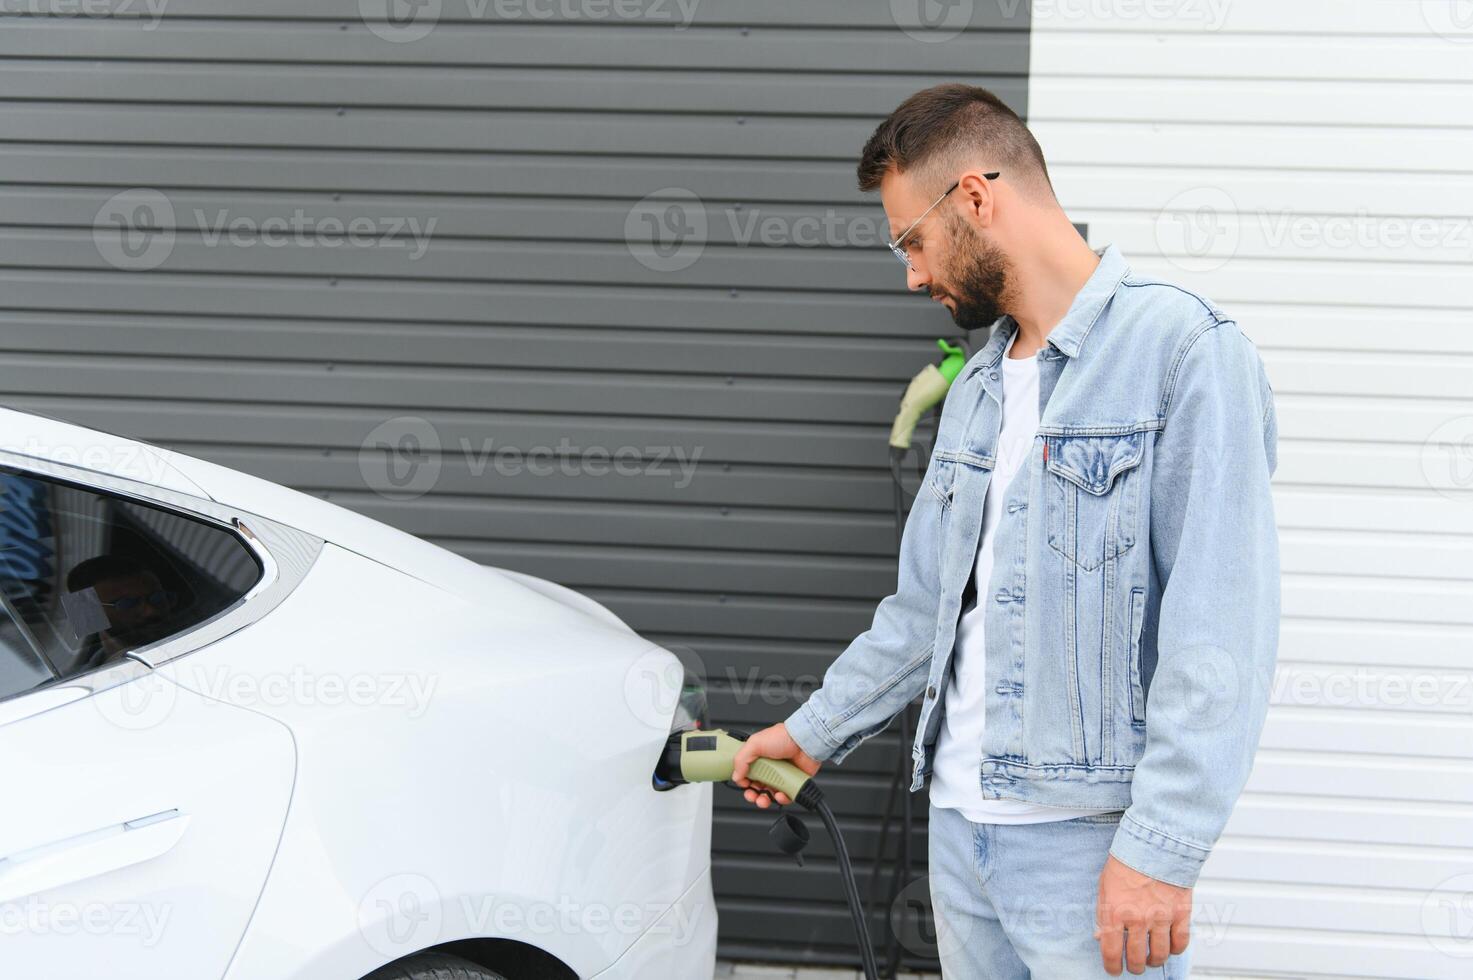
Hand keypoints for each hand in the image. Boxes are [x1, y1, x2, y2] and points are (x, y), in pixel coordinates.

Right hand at [730, 723, 820, 808]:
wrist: (804, 741)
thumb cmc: (783, 737)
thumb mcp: (755, 744)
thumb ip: (741, 760)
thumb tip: (736, 776)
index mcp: (758, 758)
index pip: (746, 775)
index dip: (744, 783)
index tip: (744, 785)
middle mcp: (769, 768)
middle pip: (756, 788)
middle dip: (752, 795)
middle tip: (753, 796)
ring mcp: (781, 776)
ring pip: (769, 795)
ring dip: (764, 801)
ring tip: (764, 800)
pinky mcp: (792, 783)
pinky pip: (785, 797)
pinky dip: (782, 799)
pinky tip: (780, 795)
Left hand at [1095, 855, 1191, 974]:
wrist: (1154, 844)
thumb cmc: (1126, 862)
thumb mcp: (1104, 887)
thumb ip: (1104, 914)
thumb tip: (1101, 937)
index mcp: (1114, 912)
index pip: (1111, 952)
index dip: (1112, 967)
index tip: (1114, 970)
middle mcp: (1138, 919)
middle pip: (1137, 959)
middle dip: (1134, 966)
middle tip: (1134, 964)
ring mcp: (1161, 918)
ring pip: (1159, 955)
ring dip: (1154, 961)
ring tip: (1151, 958)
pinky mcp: (1181, 913)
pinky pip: (1180, 943)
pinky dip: (1174, 949)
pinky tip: (1169, 946)